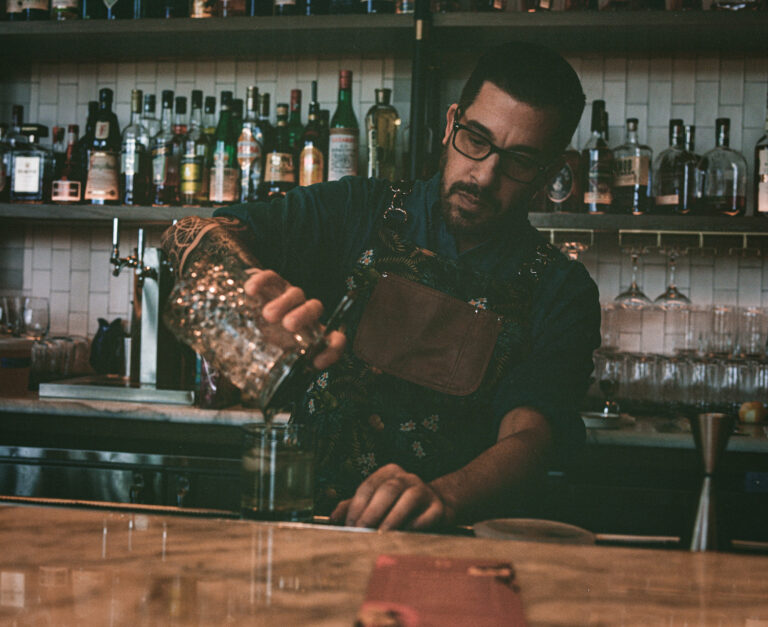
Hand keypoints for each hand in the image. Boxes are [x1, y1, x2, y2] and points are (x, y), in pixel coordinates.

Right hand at [244, 269, 345, 370]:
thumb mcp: (266, 362)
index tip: (317, 362)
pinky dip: (262, 281)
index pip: (333, 340)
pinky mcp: (271, 283)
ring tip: (267, 314)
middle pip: (315, 308)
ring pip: (296, 293)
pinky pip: (271, 277)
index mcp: (310, 336)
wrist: (236, 316)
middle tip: (288, 325)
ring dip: (284, 302)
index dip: (333, 350)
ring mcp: (288, 296)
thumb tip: (261, 398)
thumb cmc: (257, 345)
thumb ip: (268, 375)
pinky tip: (250, 290)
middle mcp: (303, 314)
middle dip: (304, 316)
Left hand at [329, 464, 450, 530]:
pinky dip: (417, 524)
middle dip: (373, 512)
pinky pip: (428, 514)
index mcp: (388, 473)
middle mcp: (406, 478)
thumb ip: (353, 507)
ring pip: (408, 498)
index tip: (350, 526)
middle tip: (363, 531)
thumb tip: (334, 518)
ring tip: (382, 535)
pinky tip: (407, 534)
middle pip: (388, 489)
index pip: (368, 486)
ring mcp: (424, 491)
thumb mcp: (374, 502)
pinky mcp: (438, 507)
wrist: (435, 507)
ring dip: (393, 518)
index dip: (357, 506)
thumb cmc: (398, 506)